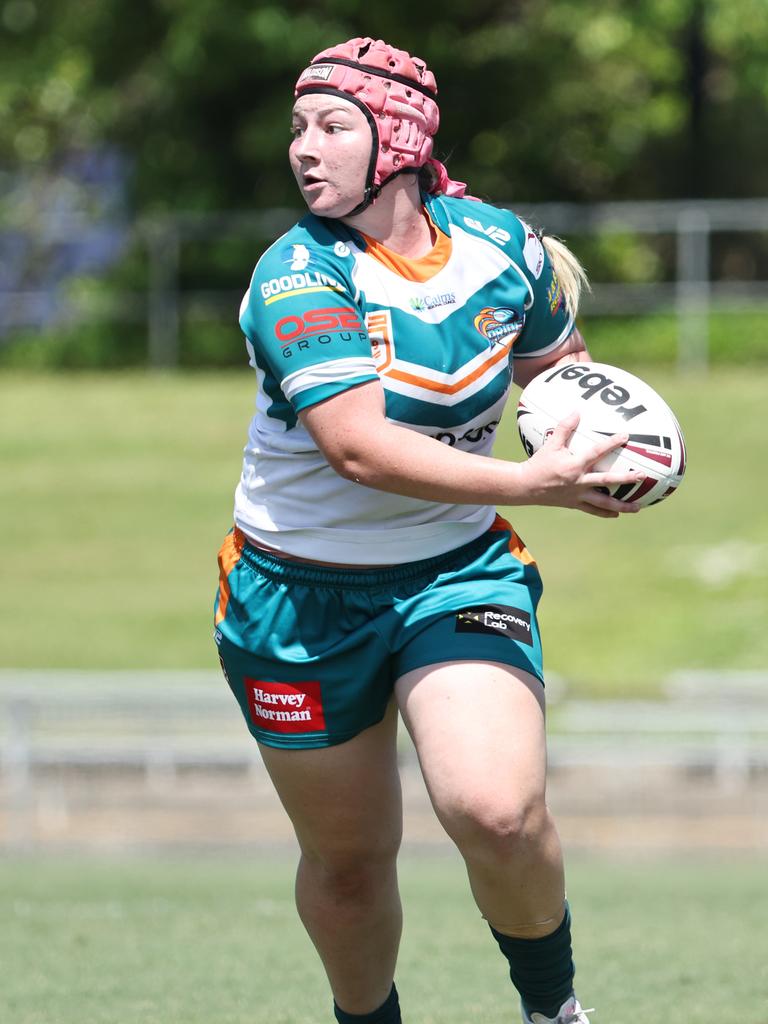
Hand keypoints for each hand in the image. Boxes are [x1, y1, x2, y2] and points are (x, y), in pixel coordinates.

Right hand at [518, 411, 643, 517]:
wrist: (525, 486)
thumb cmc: (538, 464)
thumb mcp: (550, 444)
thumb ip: (564, 428)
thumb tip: (576, 411)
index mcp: (574, 466)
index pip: (597, 452)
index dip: (611, 443)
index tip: (625, 436)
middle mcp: (579, 482)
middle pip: (607, 482)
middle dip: (626, 479)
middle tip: (642, 476)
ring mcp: (578, 495)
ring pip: (603, 503)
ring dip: (622, 506)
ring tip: (637, 507)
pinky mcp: (574, 504)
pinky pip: (593, 510)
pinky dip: (605, 513)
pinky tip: (617, 514)